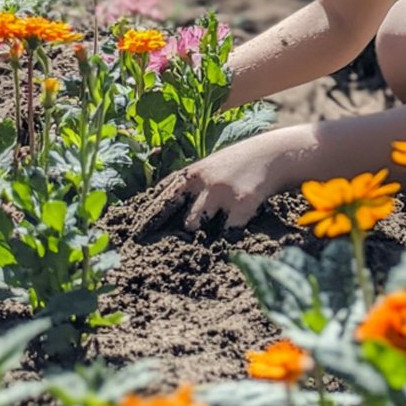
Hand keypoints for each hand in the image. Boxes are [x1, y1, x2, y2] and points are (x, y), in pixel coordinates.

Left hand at [132, 127, 300, 238]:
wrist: (272, 155)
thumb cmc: (236, 164)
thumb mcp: (207, 167)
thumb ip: (186, 184)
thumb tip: (154, 204)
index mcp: (190, 173)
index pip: (160, 197)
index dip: (146, 217)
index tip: (133, 234)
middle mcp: (201, 181)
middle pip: (171, 212)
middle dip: (161, 232)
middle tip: (147, 249)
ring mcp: (220, 192)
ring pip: (194, 225)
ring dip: (194, 237)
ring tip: (191, 250)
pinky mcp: (240, 204)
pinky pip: (224, 234)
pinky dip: (221, 244)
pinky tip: (220, 250)